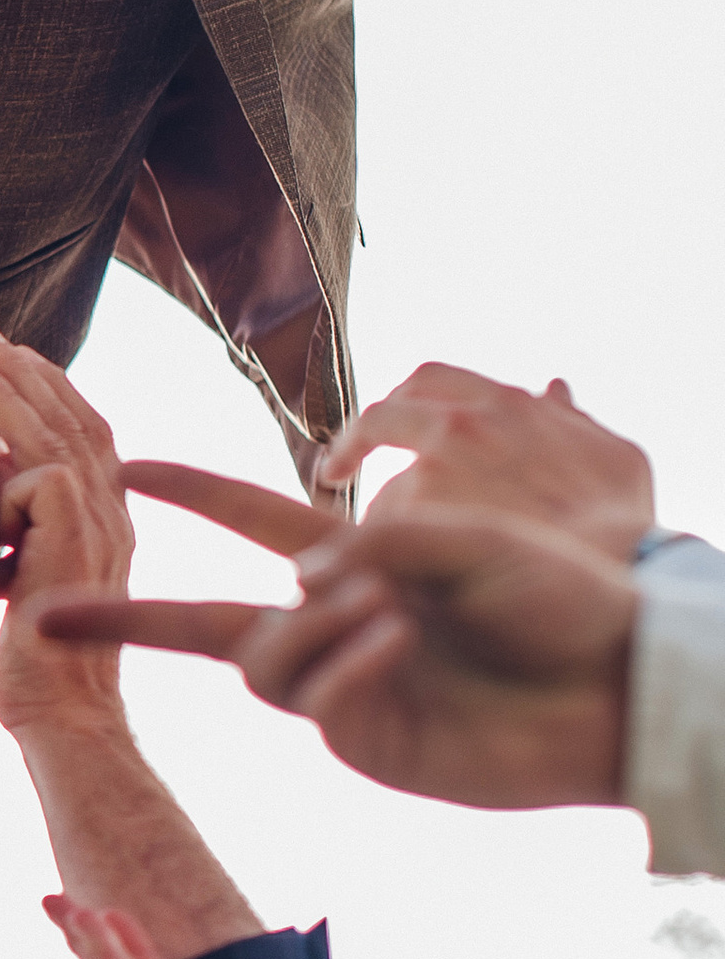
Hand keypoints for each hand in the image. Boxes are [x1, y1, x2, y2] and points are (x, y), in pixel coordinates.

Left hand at [0, 325, 132, 736]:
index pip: (83, 438)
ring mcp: (98, 521)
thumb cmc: (42, 663)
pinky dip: (7, 434)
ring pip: (53, 430)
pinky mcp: (71, 532)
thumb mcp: (35, 587)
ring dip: (8, 386)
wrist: (62, 710)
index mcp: (105, 522)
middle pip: (75, 417)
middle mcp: (111, 513)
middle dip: (29, 371)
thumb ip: (28, 541)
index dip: (50, 395)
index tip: (12, 362)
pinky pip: (38, 465)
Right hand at [38, 478, 634, 812]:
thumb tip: (295, 589)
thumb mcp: (465, 535)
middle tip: (49, 617)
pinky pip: (322, 699)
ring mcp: (345, 694)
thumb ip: (372, 546)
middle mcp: (334, 630)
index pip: (243, 522)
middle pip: (204, 622)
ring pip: (265, 660)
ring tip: (389, 609)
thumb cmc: (560, 595)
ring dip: (311, 624)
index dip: (179, 494)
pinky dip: (350, 661)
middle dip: (124, 618)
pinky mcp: (370, 744)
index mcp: (354, 566)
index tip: (113, 472)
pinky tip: (400, 639)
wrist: (622, 683)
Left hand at [320, 360, 655, 560]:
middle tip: (336, 469)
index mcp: (505, 402)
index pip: (429, 379)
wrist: (615, 576)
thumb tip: (554, 386)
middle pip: (382, 416)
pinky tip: (405, 580)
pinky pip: (385, 536)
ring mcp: (434, 470)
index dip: (400, 399)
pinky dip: (391, 555)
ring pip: (386, 488)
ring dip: (388, 514)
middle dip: (355, 441)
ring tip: (398, 553)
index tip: (382, 425)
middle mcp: (461, 425)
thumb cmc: (622, 524)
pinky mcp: (417, 520)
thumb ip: (573, 419)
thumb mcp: (613, 454)